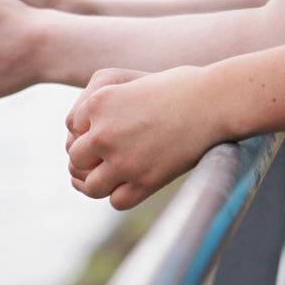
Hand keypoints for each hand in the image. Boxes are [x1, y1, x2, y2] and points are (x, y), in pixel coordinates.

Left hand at [64, 65, 221, 209]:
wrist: (213, 101)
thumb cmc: (178, 86)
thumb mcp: (134, 83)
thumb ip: (107, 104)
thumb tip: (80, 129)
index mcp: (98, 101)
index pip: (72, 127)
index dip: (86, 131)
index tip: (102, 131)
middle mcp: (103, 133)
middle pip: (75, 158)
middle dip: (88, 159)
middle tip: (105, 156)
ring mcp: (123, 161)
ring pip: (91, 186)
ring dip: (100, 182)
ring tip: (116, 173)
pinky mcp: (144, 182)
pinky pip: (117, 201)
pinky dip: (121, 195)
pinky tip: (133, 182)